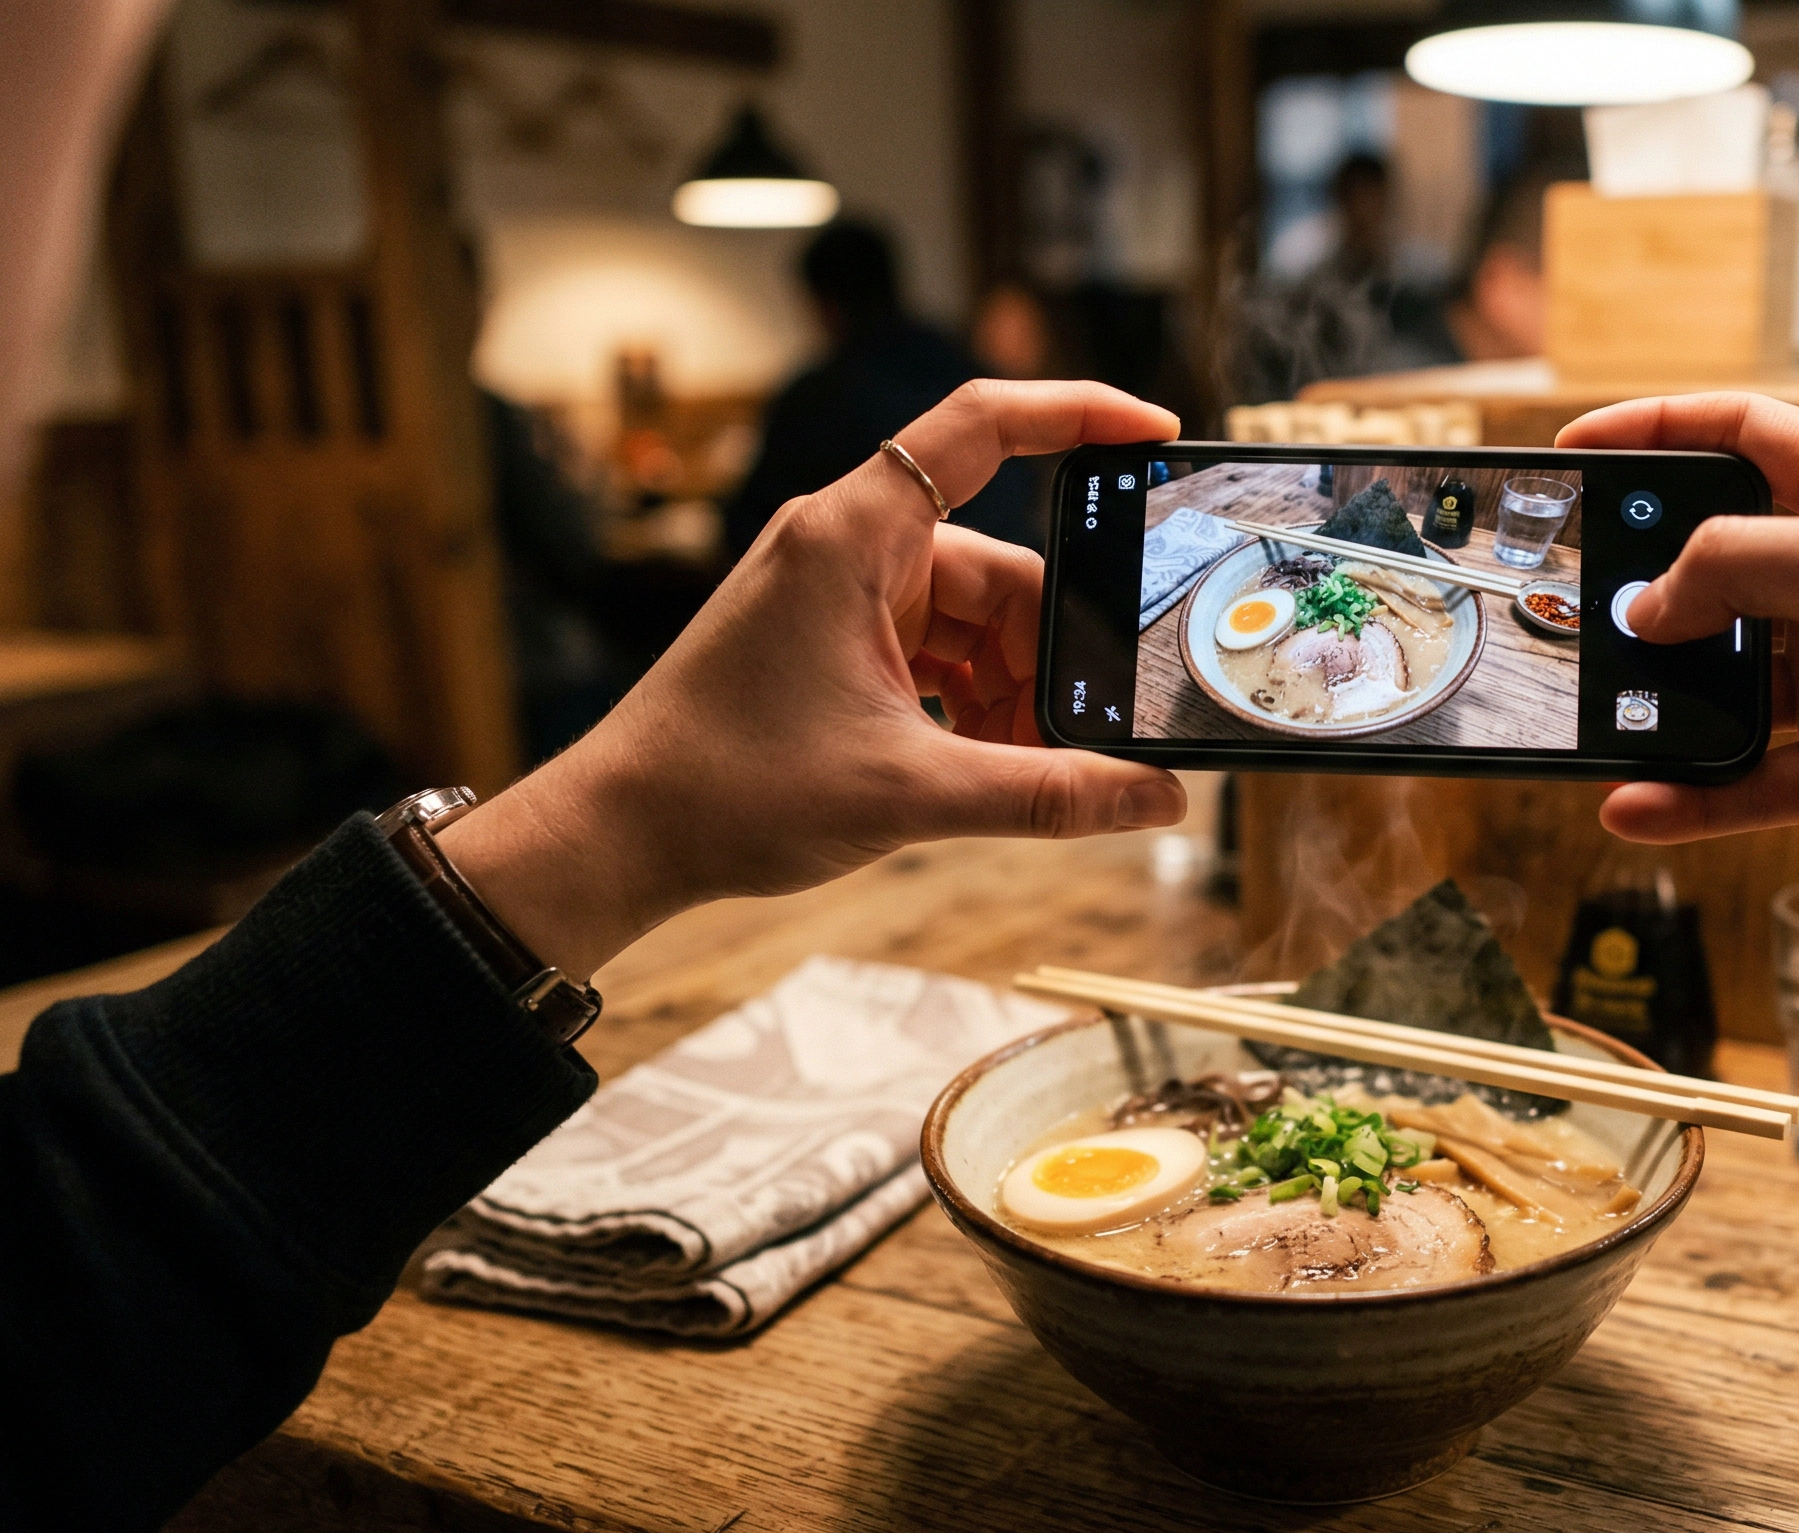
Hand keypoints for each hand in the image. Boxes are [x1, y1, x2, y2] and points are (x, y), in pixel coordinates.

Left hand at [441, 380, 1186, 979]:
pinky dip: (972, 705)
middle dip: (1051, 654)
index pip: (985, 426)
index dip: (1079, 412)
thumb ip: (1047, 795)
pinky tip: (986, 769)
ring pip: (974, 621)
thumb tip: (1155, 799)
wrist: (621, 836)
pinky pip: (938, 652)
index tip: (1157, 433)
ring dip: (1012, 694)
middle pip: (1000, 569)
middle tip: (1089, 734)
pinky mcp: (834, 641)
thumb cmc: (729, 789)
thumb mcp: (912, 793)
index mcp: (856, 535)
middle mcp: (849, 546)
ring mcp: (841, 595)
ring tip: (1026, 774)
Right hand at [1556, 393, 1798, 939]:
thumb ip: (1743, 568)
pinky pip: (1749, 782)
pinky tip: (1636, 804)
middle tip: (1561, 609)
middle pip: (1716, 568)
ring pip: (1721, 686)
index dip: (1656, 432)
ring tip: (1590, 717)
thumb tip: (1648, 604)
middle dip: (1639, 589)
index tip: (1575, 454)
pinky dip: (1692, 797)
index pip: (1742, 437)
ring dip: (1656, 704)